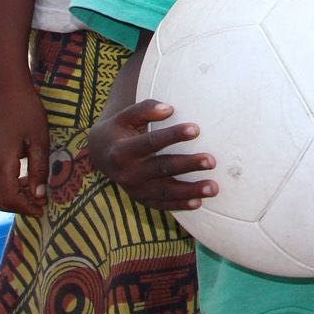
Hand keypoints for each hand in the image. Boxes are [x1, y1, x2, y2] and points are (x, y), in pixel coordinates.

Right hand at [0, 76, 48, 216]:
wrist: (7, 89)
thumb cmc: (27, 111)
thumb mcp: (39, 140)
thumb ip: (39, 169)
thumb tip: (39, 196)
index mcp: (1, 164)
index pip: (10, 199)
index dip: (27, 208)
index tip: (45, 209)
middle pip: (2, 200)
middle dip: (22, 206)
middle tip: (44, 204)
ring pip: (0, 191)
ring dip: (18, 196)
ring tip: (40, 192)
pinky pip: (0, 180)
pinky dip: (14, 186)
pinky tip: (31, 179)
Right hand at [87, 97, 216, 210]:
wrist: (100, 153)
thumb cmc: (120, 128)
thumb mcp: (126, 115)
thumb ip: (145, 109)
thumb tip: (169, 108)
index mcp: (122, 151)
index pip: (151, 142)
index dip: (173, 135)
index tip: (196, 129)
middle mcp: (127, 173)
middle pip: (161, 169)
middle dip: (187, 165)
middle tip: (212, 161)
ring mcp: (134, 189)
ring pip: (164, 192)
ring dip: (189, 191)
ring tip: (213, 188)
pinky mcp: (141, 199)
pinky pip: (162, 204)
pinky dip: (179, 205)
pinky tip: (198, 203)